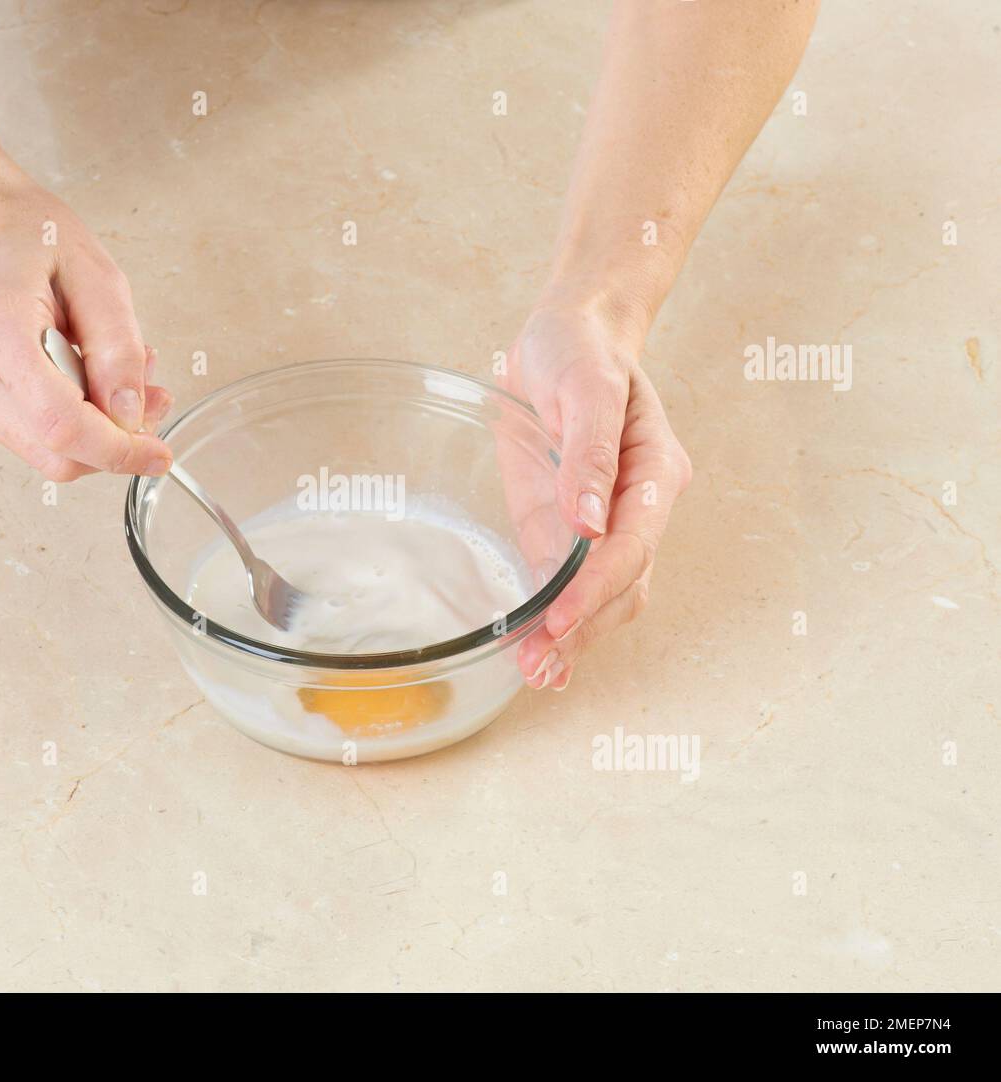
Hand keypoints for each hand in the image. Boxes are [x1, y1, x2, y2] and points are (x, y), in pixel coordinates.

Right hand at [0, 161, 173, 480]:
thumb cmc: (23, 234)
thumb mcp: (96, 274)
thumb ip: (118, 346)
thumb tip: (131, 415)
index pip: (61, 425)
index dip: (119, 451)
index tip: (160, 454)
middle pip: (58, 455)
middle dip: (116, 440)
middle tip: (152, 394)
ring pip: (50, 454)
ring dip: (98, 428)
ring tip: (117, 370)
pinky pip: (34, 438)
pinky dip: (72, 420)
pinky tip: (83, 375)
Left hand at [501, 299, 691, 689]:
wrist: (569, 334)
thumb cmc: (581, 351)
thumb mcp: (585, 386)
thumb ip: (590, 453)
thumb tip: (590, 523)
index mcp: (653, 473)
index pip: (631, 547)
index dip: (595, 588)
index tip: (558, 620)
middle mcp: (637, 508)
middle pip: (624, 586)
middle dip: (583, 629)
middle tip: (538, 666)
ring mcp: (605, 524)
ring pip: (607, 597)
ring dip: (574, 639)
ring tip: (536, 673)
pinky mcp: (569, 528)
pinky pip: (575, 584)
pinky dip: (563, 624)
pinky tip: (544, 659)